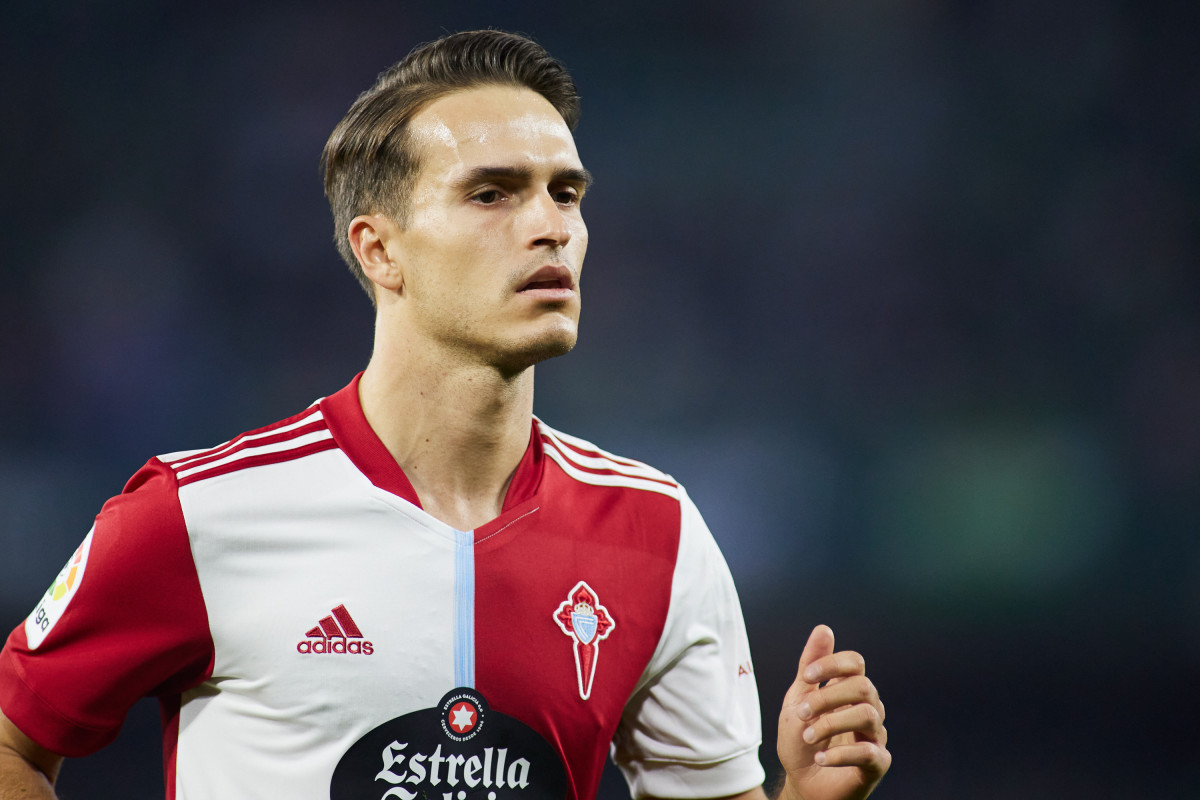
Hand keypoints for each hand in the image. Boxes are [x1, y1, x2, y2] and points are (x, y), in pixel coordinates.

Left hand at [776, 625, 889, 799]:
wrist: (801, 784)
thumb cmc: (801, 741)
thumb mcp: (798, 699)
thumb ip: (811, 667)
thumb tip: (824, 628)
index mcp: (849, 692)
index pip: (855, 663)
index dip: (832, 663)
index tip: (807, 676)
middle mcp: (867, 709)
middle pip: (863, 686)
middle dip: (828, 697)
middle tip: (802, 713)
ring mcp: (875, 736)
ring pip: (868, 715)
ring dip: (830, 724)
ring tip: (808, 737)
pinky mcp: (877, 764)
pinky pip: (868, 752)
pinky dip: (839, 754)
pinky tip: (819, 757)